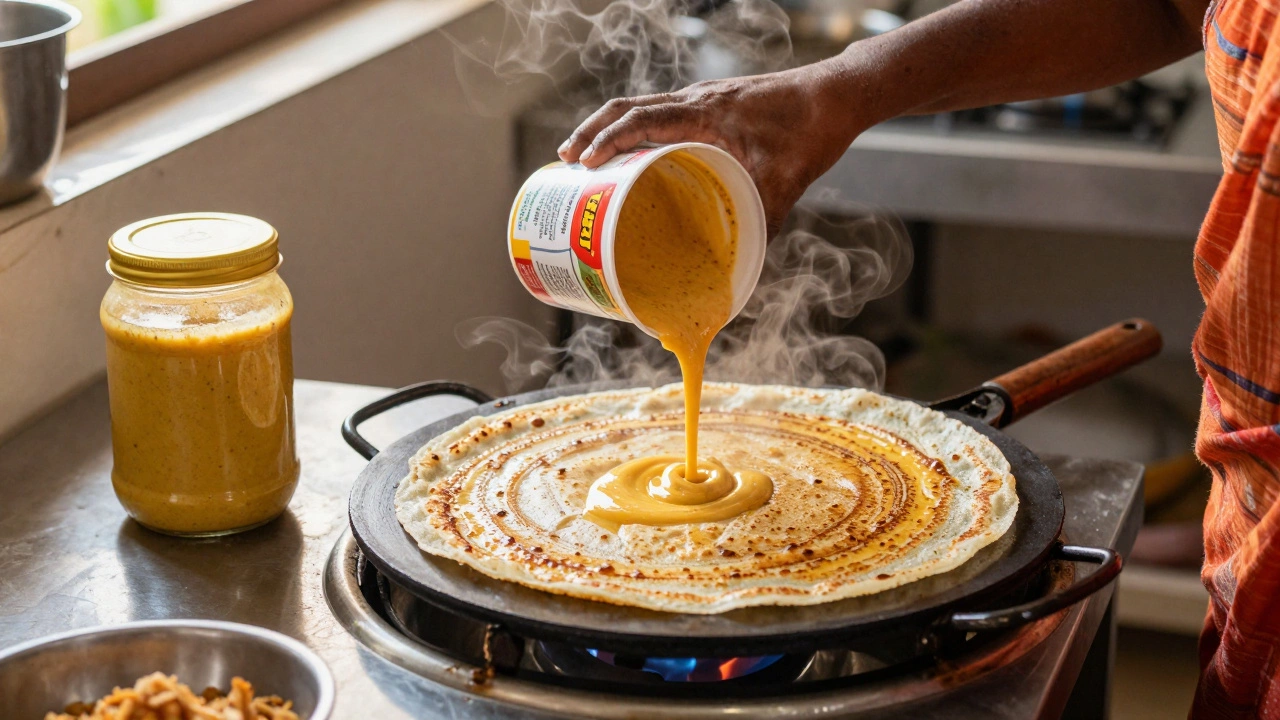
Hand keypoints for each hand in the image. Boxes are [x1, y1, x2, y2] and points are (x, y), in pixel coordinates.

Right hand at [558, 63, 867, 235]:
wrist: (838, 95)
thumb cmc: (811, 131)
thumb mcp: (785, 185)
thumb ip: (763, 227)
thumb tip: (742, 276)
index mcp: (706, 113)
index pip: (641, 118)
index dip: (606, 140)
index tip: (580, 164)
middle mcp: (697, 101)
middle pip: (626, 107)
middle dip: (591, 132)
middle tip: (565, 161)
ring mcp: (703, 100)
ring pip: (640, 105)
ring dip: (609, 128)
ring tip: (584, 157)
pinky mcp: (712, 105)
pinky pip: (661, 110)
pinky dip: (636, 127)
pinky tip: (632, 151)